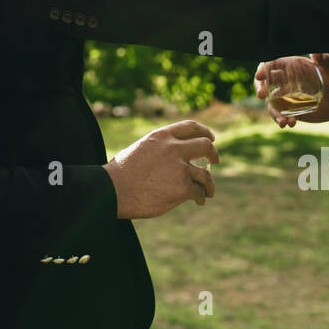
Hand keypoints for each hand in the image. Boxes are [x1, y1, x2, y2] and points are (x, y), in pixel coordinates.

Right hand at [103, 119, 219, 218]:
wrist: (112, 190)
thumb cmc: (120, 173)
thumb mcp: (139, 149)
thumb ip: (158, 149)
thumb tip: (171, 156)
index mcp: (161, 136)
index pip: (190, 127)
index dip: (204, 132)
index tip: (211, 138)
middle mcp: (173, 148)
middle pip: (205, 145)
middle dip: (214, 154)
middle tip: (216, 162)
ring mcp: (179, 167)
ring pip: (205, 174)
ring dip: (209, 184)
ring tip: (207, 192)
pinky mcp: (182, 187)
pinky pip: (198, 191)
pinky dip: (200, 196)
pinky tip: (198, 201)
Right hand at [254, 52, 328, 125]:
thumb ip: (325, 59)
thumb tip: (318, 52)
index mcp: (292, 66)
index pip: (272, 64)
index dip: (263, 68)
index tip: (260, 76)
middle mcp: (286, 79)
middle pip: (265, 81)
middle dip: (260, 87)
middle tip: (261, 95)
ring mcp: (287, 95)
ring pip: (271, 102)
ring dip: (272, 111)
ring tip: (282, 121)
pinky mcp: (290, 109)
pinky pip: (280, 114)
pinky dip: (281, 119)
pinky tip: (290, 123)